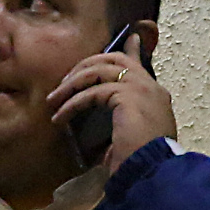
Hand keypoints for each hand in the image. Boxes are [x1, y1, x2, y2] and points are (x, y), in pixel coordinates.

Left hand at [48, 33, 177, 174]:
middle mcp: (151, 87)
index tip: (131, 37)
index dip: (132, 49)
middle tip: (65, 80)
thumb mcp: (128, 143)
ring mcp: (140, 87)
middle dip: (86, 65)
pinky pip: (91, 92)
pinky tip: (59, 117)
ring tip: (54, 101)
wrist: (153, 172)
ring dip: (72, 84)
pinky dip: (72, 103)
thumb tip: (98, 146)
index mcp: (155, 97)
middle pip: (114, 59)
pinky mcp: (126, 94)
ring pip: (99, 70)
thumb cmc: (141, 165)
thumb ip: (118, 131)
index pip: (139, 64)